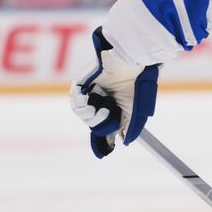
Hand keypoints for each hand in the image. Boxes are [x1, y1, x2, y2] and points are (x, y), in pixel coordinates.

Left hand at [69, 27, 159, 157]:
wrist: (132, 62)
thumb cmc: (137, 83)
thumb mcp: (136, 110)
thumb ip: (129, 126)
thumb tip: (123, 142)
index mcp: (114, 106)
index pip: (102, 126)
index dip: (101, 138)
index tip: (104, 150)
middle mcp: (101, 99)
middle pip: (90, 121)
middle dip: (96, 124)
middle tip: (108, 115)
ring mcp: (91, 91)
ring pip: (80, 112)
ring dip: (88, 115)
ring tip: (102, 108)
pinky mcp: (82, 82)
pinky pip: (74, 99)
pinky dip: (80, 102)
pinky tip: (90, 98)